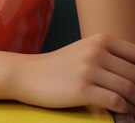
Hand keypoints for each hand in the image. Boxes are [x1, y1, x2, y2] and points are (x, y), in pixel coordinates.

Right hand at [13, 34, 134, 114]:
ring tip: (134, 111)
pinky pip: (116, 102)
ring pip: (129, 88)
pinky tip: (124, 115)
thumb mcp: (86, 51)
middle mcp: (96, 51)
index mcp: (101, 40)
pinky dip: (125, 111)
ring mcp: (89, 69)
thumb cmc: (61, 67)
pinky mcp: (82, 89)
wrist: (30, 75)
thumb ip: (111, 58)